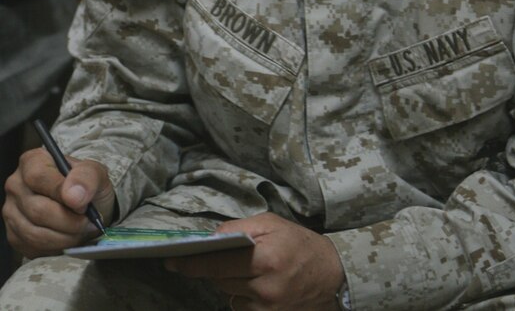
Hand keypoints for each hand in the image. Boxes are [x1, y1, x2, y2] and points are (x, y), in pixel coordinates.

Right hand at [2, 146, 115, 257]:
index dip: (61, 192)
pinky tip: (69, 238)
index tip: (82, 204)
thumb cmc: (87, 186)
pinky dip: (57, 248)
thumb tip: (73, 196)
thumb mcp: (96, 173)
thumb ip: (87, 177)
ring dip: (64, 237)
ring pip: (35, 233)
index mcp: (32, 161)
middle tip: (87, 221)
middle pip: (37, 210)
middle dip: (68, 221)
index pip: (38, 177)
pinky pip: (33, 248)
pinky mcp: (14, 236)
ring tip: (81, 230)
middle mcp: (16, 185)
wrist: (85, 206)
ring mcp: (12, 211)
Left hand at [165, 212, 344, 310]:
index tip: (172, 262)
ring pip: (227, 293)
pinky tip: (254, 283)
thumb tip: (211, 236)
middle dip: (214, 266)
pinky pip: (239, 305)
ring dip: (227, 279)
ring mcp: (266, 309)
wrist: (332, 275)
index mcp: (266, 259)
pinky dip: (239, 293)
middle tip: (220, 254)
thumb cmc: (300, 243)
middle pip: (219, 279)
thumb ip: (239, 227)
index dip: (192, 263)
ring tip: (246, 266)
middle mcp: (265, 288)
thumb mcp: (272, 223)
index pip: (217, 263)